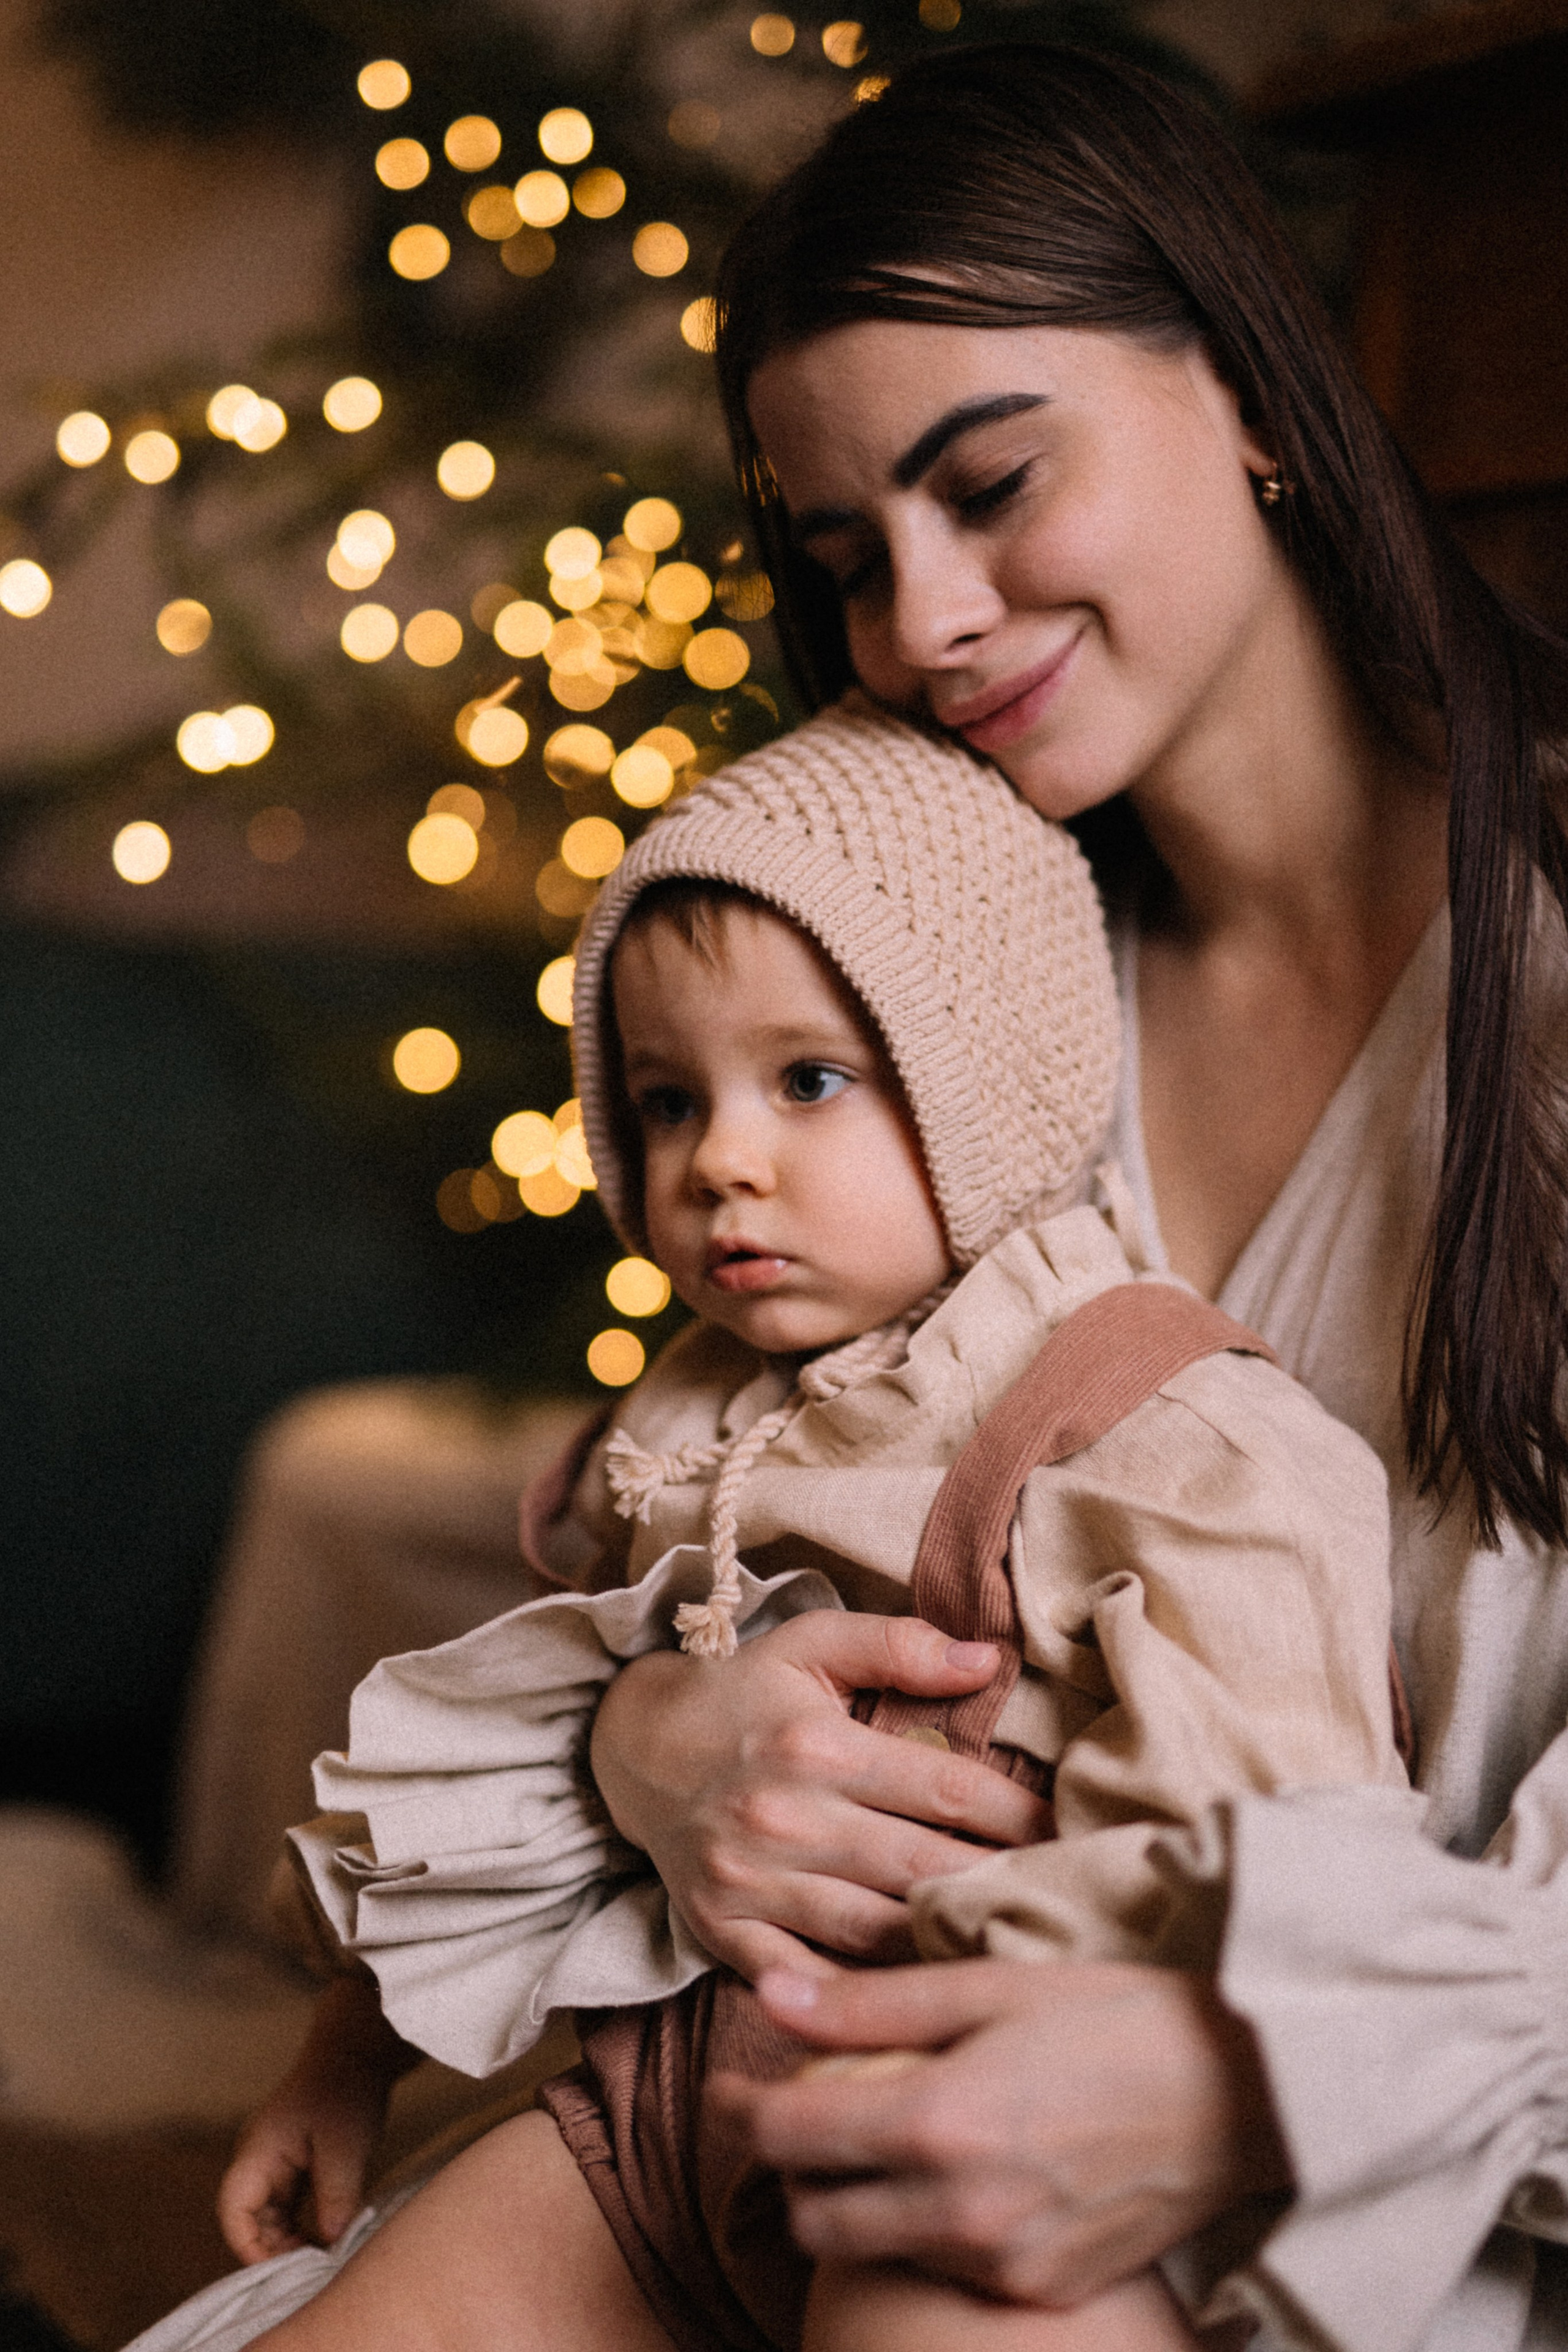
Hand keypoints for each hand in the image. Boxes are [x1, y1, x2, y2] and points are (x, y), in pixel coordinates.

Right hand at [217, 1975, 416, 2263]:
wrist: (359, 2049)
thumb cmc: (346, 2088)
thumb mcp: (345, 2145)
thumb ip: (335, 2195)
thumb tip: (328, 2242)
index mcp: (257, 2152)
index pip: (234, 2211)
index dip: (250, 2247)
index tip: (283, 2270)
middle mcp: (259, 2160)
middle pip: (250, 2219)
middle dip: (275, 2248)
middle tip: (313, 2268)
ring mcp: (276, 2162)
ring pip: (271, 2216)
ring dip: (291, 2239)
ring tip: (323, 2258)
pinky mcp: (296, 2164)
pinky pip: (290, 2206)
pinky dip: (304, 2224)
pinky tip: (330, 2236)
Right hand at [590, 1613, 1052, 1980]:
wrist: (632, 1748)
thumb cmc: (741, 1692)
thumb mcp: (811, 1644)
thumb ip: (898, 1645)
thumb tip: (988, 1660)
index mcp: (819, 1746)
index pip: (949, 1791)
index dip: (1023, 1817)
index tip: (1075, 1836)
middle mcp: (787, 1818)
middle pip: (922, 1867)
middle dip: (1001, 1887)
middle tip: (1070, 1904)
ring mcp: (753, 1883)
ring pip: (874, 1933)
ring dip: (945, 1948)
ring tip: (1017, 1957)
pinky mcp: (725, 1933)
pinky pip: (806, 1982)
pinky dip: (859, 1999)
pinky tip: (918, 2005)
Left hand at [712, 1959, 1287, 2303]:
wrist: (1250, 2089)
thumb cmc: (1118, 2016)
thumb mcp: (987, 1987)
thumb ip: (869, 2003)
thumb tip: (772, 1995)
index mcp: (939, 2123)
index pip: (788, 2139)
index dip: (740, 2111)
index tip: (729, 2089)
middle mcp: (962, 2211)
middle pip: (815, 2218)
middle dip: (793, 2171)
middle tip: (805, 2117)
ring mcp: (1005, 2263)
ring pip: (877, 2250)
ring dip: (858, 2202)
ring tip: (887, 2138)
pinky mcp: (1045, 2290)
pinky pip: (948, 2270)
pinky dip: (927, 2229)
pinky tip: (958, 2174)